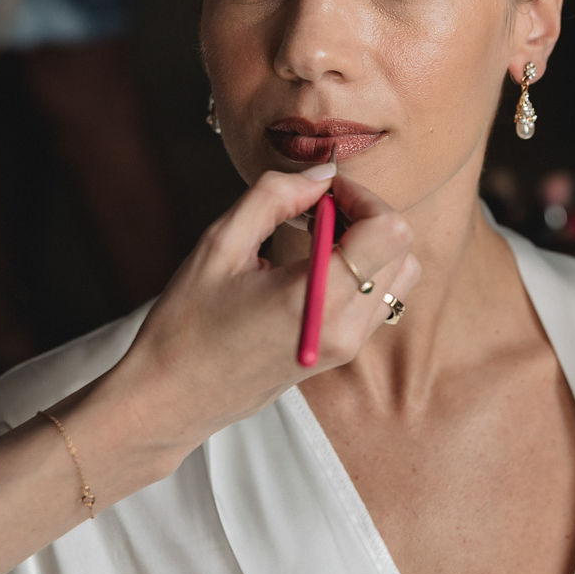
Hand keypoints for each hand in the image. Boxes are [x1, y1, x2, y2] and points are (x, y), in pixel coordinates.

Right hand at [105, 166, 419, 469]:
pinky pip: (377, 299)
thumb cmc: (187, 322)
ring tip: (315, 237)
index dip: (363, 197)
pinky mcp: (341, 354)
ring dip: (368, 244)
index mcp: (317, 298)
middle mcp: (345, 327)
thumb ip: (275, 196)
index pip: (390, 231)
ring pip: (398, 275)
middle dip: (367, 217)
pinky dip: (360, 270)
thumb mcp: (220, 243)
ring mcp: (347, 346)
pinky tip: (313, 266)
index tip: (322, 194)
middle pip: (402, 249)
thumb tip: (322, 175)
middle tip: (315, 210)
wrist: (172, 398)